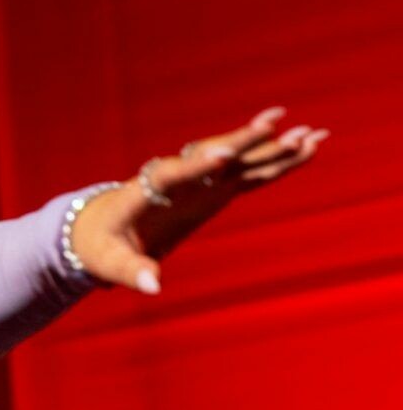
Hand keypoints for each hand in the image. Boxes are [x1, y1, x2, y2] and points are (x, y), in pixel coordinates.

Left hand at [69, 106, 330, 293]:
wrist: (99, 227)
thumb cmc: (99, 245)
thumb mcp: (108, 262)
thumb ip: (131, 272)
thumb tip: (152, 286)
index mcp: (145, 191)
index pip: (172, 175)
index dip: (196, 165)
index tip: (221, 154)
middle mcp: (176, 178)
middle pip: (213, 157)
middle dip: (243, 142)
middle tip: (275, 123)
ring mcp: (198, 181)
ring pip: (239, 161)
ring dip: (271, 148)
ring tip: (310, 133)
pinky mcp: (214, 190)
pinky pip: (249, 174)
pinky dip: (276, 163)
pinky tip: (308, 148)